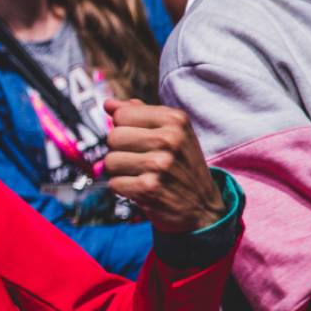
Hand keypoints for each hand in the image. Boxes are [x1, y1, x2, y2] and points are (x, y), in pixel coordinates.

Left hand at [103, 99, 225, 232]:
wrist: (202, 206)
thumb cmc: (181, 165)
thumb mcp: (172, 133)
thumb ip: (140, 114)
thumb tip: (109, 103)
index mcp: (175, 119)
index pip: (121, 114)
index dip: (123, 128)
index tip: (139, 140)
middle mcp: (169, 139)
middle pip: (113, 137)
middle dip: (119, 151)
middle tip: (139, 160)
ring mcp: (160, 164)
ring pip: (110, 161)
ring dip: (119, 172)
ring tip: (140, 174)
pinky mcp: (149, 187)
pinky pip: (114, 183)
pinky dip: (123, 188)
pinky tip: (141, 188)